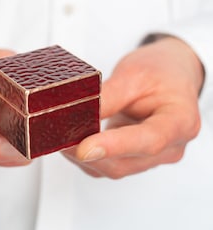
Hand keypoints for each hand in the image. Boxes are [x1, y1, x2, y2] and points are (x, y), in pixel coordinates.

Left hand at [63, 37, 203, 177]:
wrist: (170, 75)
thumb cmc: (160, 71)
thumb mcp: (134, 74)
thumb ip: (108, 97)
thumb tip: (75, 114)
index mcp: (180, 121)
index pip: (149, 141)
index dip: (114, 147)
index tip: (84, 148)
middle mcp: (171, 147)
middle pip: (126, 163)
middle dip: (88, 154)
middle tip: (59, 138)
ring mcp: (153, 157)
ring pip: (114, 169)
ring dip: (84, 157)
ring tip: (61, 137)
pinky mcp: (135, 158)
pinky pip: (108, 166)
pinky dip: (87, 157)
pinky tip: (73, 142)